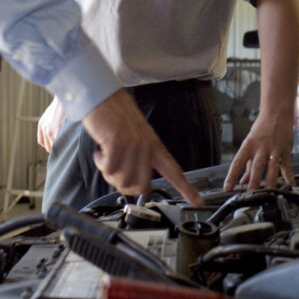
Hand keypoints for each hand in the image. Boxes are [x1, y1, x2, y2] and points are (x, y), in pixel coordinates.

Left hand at [37, 100, 64, 151]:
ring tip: (67, 145)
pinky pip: (58, 143)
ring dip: (60, 147)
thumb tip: (57, 129)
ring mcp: (49, 130)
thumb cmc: (62, 104)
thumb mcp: (52, 113)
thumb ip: (51, 122)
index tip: (55, 144)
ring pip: (53, 146)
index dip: (48, 144)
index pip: (41, 141)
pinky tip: (68, 143)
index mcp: (41, 124)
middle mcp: (43, 128)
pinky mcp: (55, 131)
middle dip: (55, 147)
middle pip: (47, 146)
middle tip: (63, 146)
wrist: (65, 97)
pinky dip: (63, 144)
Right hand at [81, 90, 202, 205]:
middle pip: (142, 187)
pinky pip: (109, 170)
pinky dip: (100, 164)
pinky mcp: (117, 144)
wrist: (103, 97)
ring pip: (123, 182)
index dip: (187, 189)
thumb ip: (138, 158)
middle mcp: (146, 148)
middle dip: (125, 187)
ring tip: (106, 158)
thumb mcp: (135, 138)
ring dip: (110, 174)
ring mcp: (133, 146)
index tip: (197, 201)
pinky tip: (100, 152)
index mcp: (154, 146)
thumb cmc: (115, 117)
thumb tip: (130, 182)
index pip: (174, 172)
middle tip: (115, 174)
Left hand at [223, 112, 293, 191]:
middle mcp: (261, 148)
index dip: (232, 176)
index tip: (227, 187)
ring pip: (272, 167)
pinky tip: (289, 186)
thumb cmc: (262, 129)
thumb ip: (247, 165)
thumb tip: (242, 181)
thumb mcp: (250, 144)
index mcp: (248, 146)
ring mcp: (274, 149)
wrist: (277, 114)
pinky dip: (289, 177)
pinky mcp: (286, 151)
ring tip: (269, 192)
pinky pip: (287, 166)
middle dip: (254, 180)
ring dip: (271, 180)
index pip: (237, 162)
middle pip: (256, 166)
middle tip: (251, 192)